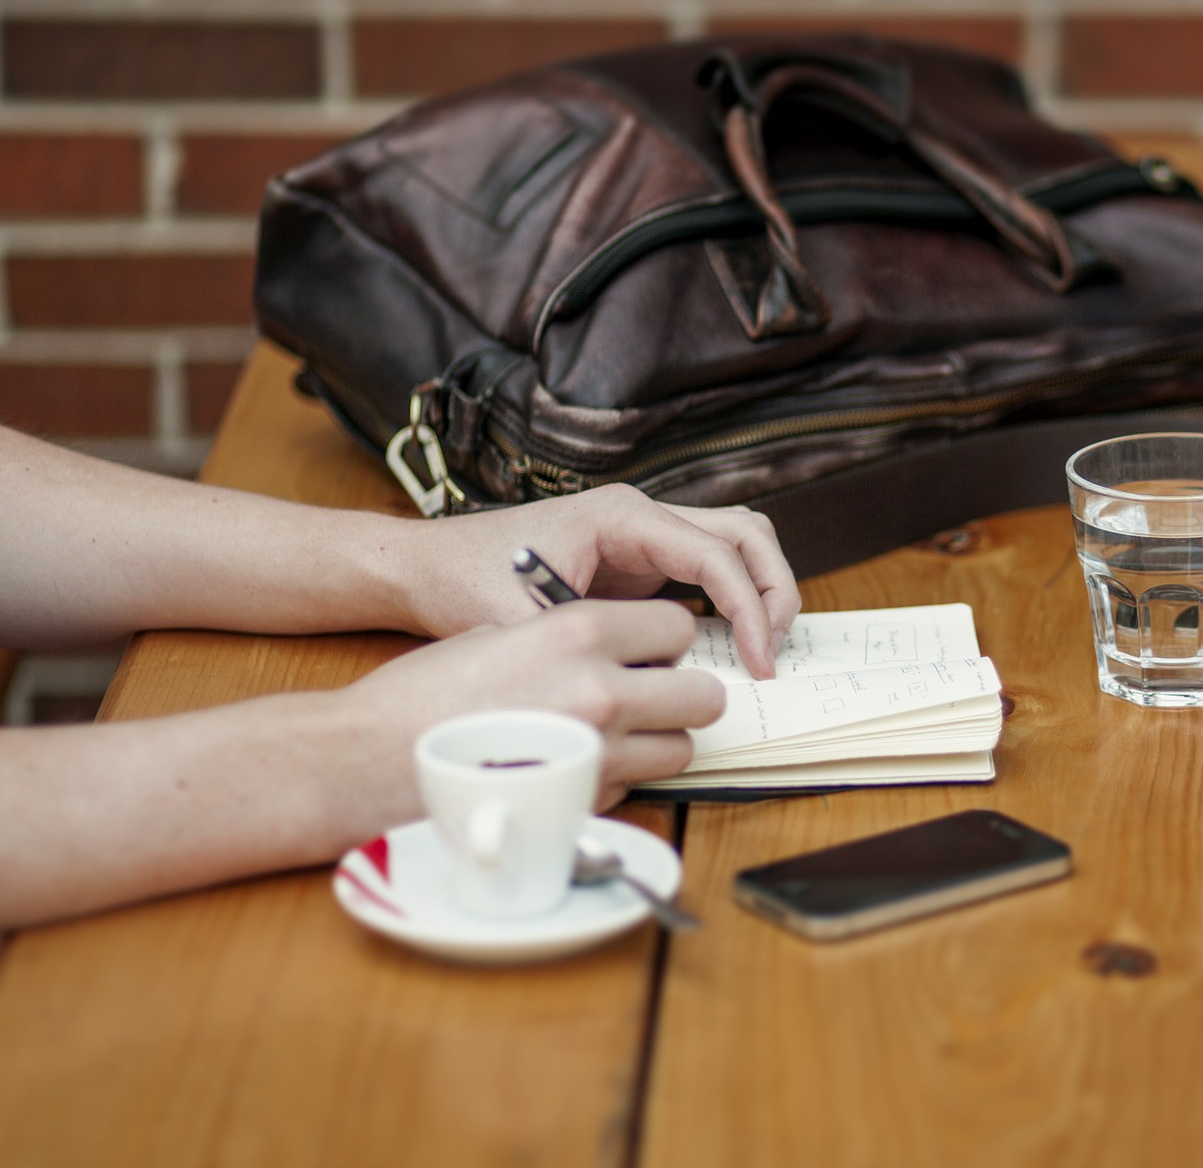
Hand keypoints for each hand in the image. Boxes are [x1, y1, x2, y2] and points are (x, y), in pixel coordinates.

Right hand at [327, 599, 721, 822]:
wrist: (367, 760)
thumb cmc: (422, 695)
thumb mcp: (498, 634)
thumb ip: (568, 640)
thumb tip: (616, 651)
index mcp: (578, 631)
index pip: (679, 626)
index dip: (666, 641)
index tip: (650, 650)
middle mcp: (601, 690)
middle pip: (703, 695)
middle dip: (682, 695)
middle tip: (652, 696)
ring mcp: (598, 753)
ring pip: (681, 749)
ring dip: (658, 742)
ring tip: (614, 735)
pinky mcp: (584, 804)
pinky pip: (636, 787)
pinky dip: (619, 778)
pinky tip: (573, 767)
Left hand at [394, 485, 799, 677]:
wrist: (427, 565)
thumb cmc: (465, 581)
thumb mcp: (523, 623)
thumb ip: (586, 650)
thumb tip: (648, 688)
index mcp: (621, 516)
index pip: (717, 553)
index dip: (749, 609)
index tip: (758, 661)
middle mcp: (641, 514)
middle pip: (746, 533)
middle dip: (773, 591)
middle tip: (774, 652)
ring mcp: (644, 534)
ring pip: (737, 542)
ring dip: (761, 589)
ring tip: (762, 647)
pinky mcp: (641, 559)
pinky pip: (710, 567)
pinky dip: (734, 599)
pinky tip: (729, 646)